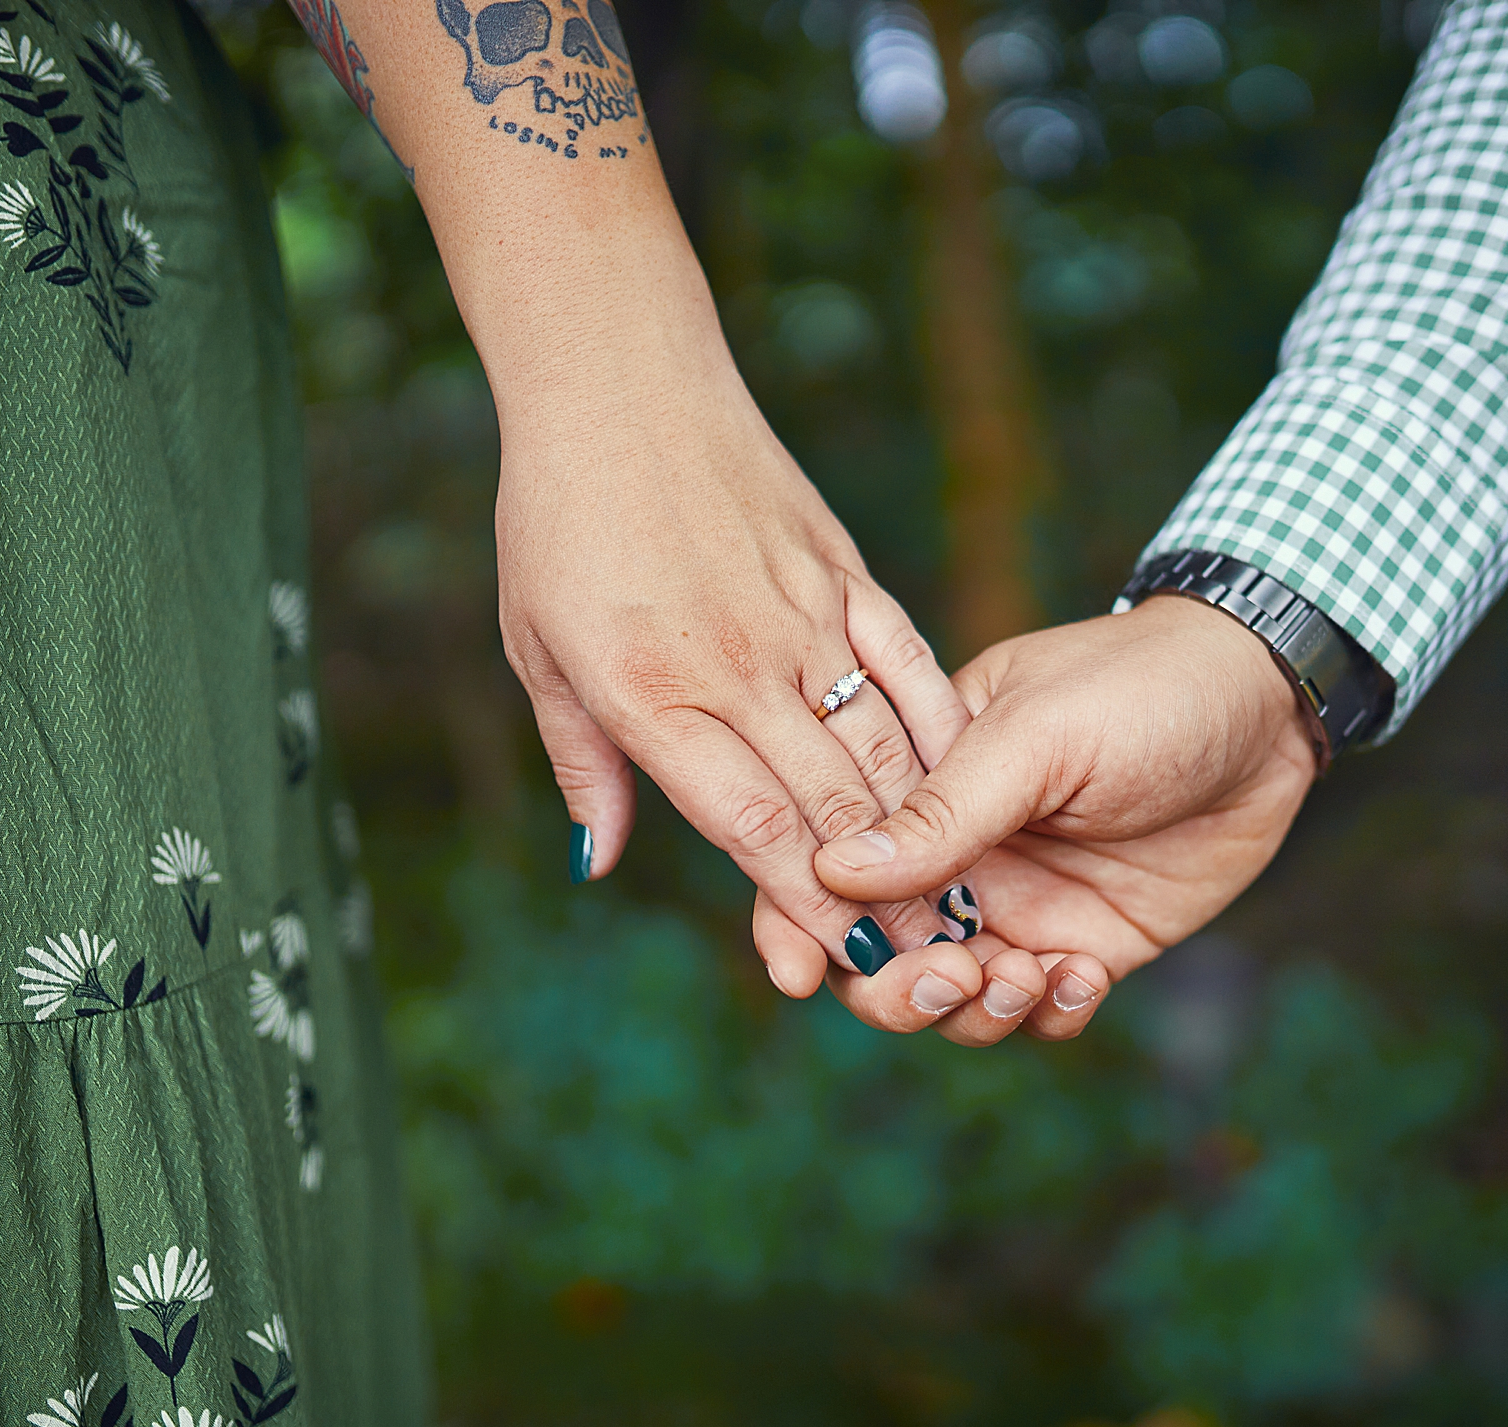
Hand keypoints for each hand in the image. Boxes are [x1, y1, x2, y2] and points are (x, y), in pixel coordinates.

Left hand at [495, 361, 1006, 1024]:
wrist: (619, 382)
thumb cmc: (560, 520)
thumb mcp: (539, 650)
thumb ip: (585, 765)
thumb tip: (598, 861)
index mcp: (654, 694)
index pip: (750, 829)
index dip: (806, 905)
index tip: (845, 962)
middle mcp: (738, 665)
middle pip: (831, 806)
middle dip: (883, 894)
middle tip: (924, 956)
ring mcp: (801, 615)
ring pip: (882, 746)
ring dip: (924, 828)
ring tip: (954, 892)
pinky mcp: (843, 571)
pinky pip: (908, 663)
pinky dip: (940, 730)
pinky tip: (968, 780)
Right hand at [755, 595, 1319, 1043]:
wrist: (1268, 701)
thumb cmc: (1142, 687)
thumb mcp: (1035, 738)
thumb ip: (940, 812)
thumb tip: (831, 872)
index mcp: (917, 786)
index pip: (826, 863)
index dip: (795, 922)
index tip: (798, 972)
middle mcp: (958, 856)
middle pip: (878, 956)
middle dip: (895, 990)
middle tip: (954, 977)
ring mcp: (1024, 905)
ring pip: (955, 1001)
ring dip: (977, 1012)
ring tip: (1030, 977)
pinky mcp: (1091, 943)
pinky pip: (1043, 1011)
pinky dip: (1051, 1014)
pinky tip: (1085, 977)